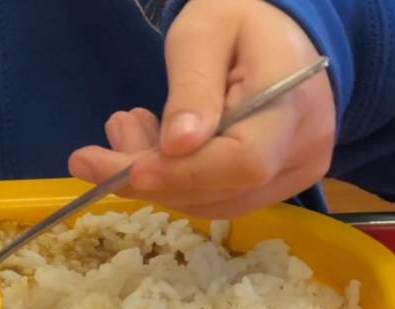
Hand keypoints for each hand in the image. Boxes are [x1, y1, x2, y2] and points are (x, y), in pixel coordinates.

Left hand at [68, 0, 335, 219]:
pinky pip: (220, 197)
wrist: (281, 30)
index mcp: (293, 104)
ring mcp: (294, 172)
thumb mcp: (204, 35)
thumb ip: (192, 88)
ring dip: (157, 180)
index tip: (129, 171)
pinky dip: (176, 181)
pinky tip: (150, 147)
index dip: (185, 174)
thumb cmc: (239, 20)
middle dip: (151, 179)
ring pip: (215, 201)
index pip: (244, 161)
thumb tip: (177, 146)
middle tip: (90, 155)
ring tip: (124, 131)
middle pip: (222, 190)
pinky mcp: (277, 184)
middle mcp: (304, 150)